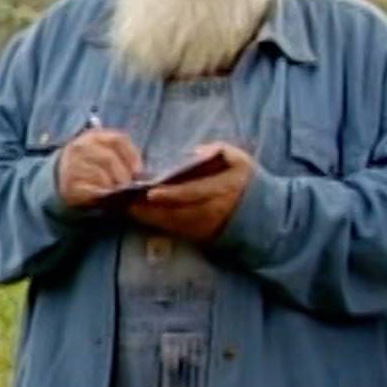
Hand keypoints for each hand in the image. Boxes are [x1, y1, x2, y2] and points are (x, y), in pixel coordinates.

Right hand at [54, 127, 144, 208]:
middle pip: (109, 158)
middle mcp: (82, 146)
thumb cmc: (91, 162)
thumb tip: (140, 172)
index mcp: (95, 136)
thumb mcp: (103, 151)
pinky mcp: (69, 183)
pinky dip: (102, 194)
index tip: (139, 170)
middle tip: (129, 185)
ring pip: (100, 175)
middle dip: (123, 174)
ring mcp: (73, 164)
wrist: (61, 174)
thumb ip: (121, 155)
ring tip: (119, 192)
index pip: (118, 139)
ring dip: (113, 185)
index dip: (132, 155)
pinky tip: (106, 196)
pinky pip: (90, 189)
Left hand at [128, 142, 252, 242]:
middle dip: (149, 209)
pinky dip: (155, 223)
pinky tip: (138, 215)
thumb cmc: (246, 181)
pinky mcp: (198, 235)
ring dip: (148, 218)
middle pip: (176, 213)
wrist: (260, 215)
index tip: (151, 192)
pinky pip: (173, 230)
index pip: (193, 193)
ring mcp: (204, 226)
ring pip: (172, 224)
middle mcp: (211, 211)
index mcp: (222, 190)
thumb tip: (197, 152)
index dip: (171, 194)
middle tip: (125, 201)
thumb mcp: (240, 160)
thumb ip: (220, 151)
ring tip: (126, 207)